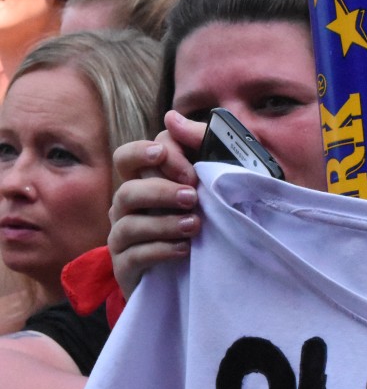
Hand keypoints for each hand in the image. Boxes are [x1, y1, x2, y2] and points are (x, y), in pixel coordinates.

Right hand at [107, 112, 207, 298]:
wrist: (211, 271)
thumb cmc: (213, 218)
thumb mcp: (220, 178)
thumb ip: (199, 144)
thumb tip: (173, 117)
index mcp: (145, 181)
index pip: (129, 156)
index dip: (150, 155)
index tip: (187, 168)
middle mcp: (128, 207)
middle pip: (126, 189)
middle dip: (159, 190)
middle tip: (192, 196)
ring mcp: (125, 238)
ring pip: (128, 224)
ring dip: (162, 222)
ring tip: (194, 225)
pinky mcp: (128, 267)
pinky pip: (134, 256)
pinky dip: (160, 250)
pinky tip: (184, 250)